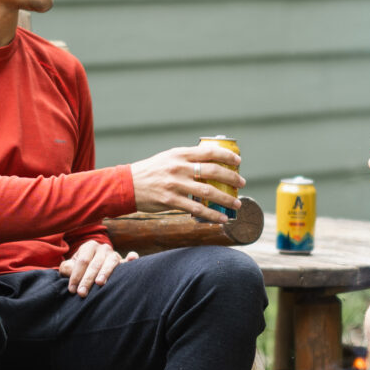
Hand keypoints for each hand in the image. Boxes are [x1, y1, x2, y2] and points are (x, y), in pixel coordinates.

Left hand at [59, 240, 138, 296]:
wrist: (92, 267)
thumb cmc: (79, 269)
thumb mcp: (70, 267)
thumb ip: (67, 268)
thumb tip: (72, 272)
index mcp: (89, 246)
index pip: (82, 261)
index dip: (76, 275)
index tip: (72, 290)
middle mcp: (103, 248)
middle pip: (95, 264)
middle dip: (87, 280)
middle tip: (82, 293)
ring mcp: (114, 254)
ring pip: (110, 263)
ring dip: (105, 273)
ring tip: (99, 283)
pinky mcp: (123, 262)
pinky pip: (128, 260)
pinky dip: (131, 258)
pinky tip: (132, 258)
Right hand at [129, 144, 243, 222]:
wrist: (127, 185)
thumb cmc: (151, 171)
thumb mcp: (168, 158)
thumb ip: (187, 159)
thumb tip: (211, 162)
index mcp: (180, 154)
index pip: (209, 152)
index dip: (227, 156)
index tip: (238, 162)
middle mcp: (179, 168)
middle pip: (213, 172)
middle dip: (231, 178)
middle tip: (242, 184)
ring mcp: (175, 185)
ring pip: (208, 192)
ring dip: (226, 199)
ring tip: (237, 204)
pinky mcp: (171, 201)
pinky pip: (196, 209)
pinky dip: (212, 214)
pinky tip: (221, 218)